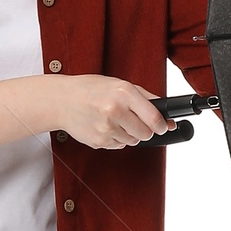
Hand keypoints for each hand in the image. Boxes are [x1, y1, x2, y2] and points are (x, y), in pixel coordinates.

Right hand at [52, 74, 176, 148]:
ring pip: (133, 141)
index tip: (164, 127)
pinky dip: (116, 138)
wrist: (62, 100)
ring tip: (114, 120)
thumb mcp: (120, 85)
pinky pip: (119, 145)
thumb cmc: (91, 90)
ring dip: (129, 134)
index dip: (162, 126)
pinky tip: (104, 126)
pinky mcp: (98, 141)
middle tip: (134, 121)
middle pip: (146, 134)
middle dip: (145, 130)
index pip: (154, 117)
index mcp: (124, 93)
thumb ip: (146, 99)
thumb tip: (169, 119)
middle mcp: (115, 110)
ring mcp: (106, 128)